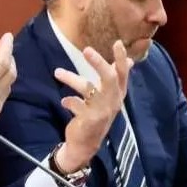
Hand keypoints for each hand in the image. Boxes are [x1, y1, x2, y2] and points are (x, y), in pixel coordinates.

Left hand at [53, 40, 132, 170]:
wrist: (86, 144)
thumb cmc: (97, 115)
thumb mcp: (109, 97)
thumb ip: (115, 78)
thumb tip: (129, 60)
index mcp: (118, 94)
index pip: (122, 74)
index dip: (120, 58)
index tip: (117, 42)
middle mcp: (112, 101)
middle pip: (108, 78)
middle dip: (98, 63)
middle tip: (86, 50)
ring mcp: (102, 111)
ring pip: (88, 89)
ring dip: (71, 78)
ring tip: (57, 72)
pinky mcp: (89, 120)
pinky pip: (77, 106)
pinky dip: (69, 101)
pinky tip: (64, 101)